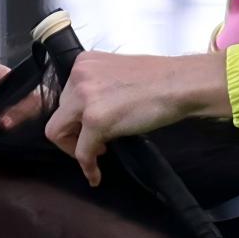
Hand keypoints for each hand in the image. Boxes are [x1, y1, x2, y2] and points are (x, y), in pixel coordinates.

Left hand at [36, 49, 231, 181]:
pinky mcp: (95, 120)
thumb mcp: (118, 74)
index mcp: (83, 62)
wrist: (180, 84)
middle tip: (97, 143)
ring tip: (99, 153)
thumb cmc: (160, 80)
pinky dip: (87, 167)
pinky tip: (96, 175)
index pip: (64, 96)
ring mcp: (84, 97)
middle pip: (59, 114)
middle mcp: (78, 76)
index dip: (74, 117)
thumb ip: (99, 88)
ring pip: (58, 132)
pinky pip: (81, 152)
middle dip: (74, 133)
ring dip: (75, 148)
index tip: (86, 129)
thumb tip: (91, 113)